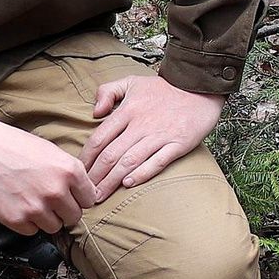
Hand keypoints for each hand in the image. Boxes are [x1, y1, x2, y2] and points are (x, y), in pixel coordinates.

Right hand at [0, 112, 92, 233]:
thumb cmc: (11, 144)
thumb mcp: (50, 151)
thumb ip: (69, 174)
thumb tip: (82, 195)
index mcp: (69, 170)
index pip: (89, 199)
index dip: (78, 197)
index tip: (69, 195)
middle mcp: (56, 191)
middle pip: (74, 217)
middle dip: (63, 210)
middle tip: (47, 199)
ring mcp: (36, 207)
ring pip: (54, 227)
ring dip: (45, 218)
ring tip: (29, 199)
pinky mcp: (16, 220)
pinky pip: (31, 231)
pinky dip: (25, 222)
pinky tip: (16, 204)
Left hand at [81, 74, 225, 202]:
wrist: (200, 88)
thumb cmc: (164, 88)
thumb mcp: (132, 81)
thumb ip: (108, 91)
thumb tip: (94, 112)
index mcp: (127, 110)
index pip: (100, 138)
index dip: (86, 158)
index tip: (78, 172)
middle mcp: (141, 124)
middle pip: (111, 155)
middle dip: (95, 177)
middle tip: (85, 193)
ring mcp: (160, 135)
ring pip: (130, 162)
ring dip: (112, 181)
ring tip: (100, 196)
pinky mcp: (178, 144)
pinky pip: (157, 162)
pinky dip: (142, 174)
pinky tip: (129, 185)